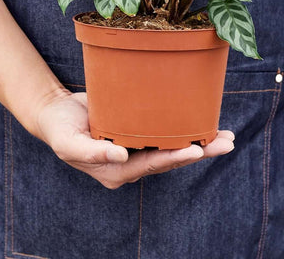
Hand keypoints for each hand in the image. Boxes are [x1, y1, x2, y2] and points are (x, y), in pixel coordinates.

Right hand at [36, 90, 234, 188]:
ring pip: (172, 147)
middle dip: (199, 151)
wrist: (56, 112)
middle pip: (170, 159)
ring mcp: (136, 148)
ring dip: (200, 142)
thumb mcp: (69, 143)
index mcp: (116, 171)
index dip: (175, 158)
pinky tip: (203, 122)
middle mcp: (131, 162)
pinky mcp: (138, 131)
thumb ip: (93, 153)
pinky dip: (184, 128)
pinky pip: (164, 133)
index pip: (151, 165)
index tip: (196, 150)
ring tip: (226, 137)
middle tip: (226, 143)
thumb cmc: (59, 129)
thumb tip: (121, 156)